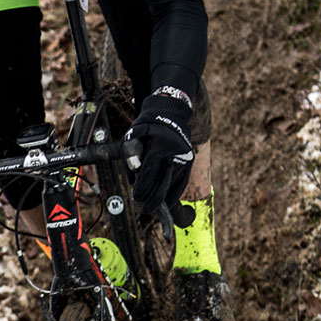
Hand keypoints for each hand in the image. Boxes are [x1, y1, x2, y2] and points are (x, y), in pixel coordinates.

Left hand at [126, 85, 194, 214]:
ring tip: (152, 207)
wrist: (171, 112)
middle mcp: (174, 152)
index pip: (149, 172)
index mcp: (159, 144)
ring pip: (174, 184)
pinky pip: (182, 182)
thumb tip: (134, 174)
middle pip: (163, 182)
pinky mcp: (189, 161)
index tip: (137, 198)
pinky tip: (167, 202)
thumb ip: (131, 152)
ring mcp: (184, 157)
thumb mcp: (135, 133)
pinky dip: (175, 193)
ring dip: (163, 198)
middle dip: (152, 198)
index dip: (142, 188)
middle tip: (144, 208)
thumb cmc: (148, 125)